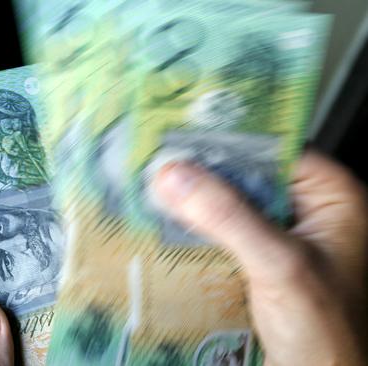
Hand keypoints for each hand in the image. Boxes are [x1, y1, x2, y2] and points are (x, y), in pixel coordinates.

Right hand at [152, 150, 365, 365]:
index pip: (270, 147)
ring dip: (196, 202)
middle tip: (157, 167)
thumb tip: (175, 176)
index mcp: (331, 195)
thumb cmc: (324, 331)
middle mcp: (306, 207)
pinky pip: (223, 230)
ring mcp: (281, 233)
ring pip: (230, 202)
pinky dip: (197, 228)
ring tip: (154, 192)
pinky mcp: (259, 257)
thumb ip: (228, 218)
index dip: (223, 141)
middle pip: (245, 174)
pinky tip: (169, 225)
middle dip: (203, 173)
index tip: (177, 138)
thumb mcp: (278, 265)